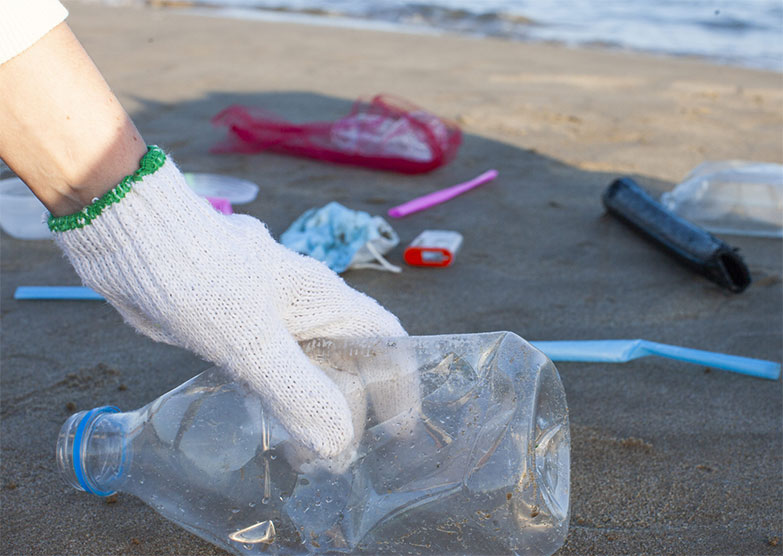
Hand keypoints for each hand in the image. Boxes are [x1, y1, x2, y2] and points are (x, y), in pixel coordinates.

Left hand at [51, 147, 408, 457]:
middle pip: (345, 360)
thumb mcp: (252, 341)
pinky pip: (265, 368)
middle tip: (334, 458)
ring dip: (308, 407)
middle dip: (348, 408)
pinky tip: (259, 425)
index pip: (385, 337)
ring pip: (304, 367)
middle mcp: (303, 307)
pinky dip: (271, 398)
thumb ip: (297, 390)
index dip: (400, 380)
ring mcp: (267, 316)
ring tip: (300, 455)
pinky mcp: (233, 326)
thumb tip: (337, 442)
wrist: (132, 239)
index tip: (398, 426)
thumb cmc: (200, 279)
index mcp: (323, 300)